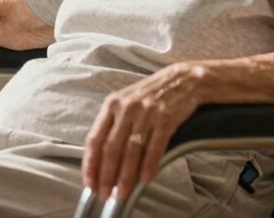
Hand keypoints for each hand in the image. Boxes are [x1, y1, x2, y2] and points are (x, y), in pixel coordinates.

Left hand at [82, 62, 202, 201]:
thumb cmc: (152, 94)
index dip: (90, 164)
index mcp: (112, 105)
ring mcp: (146, 113)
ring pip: (132, 151)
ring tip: (123, 192)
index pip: (95, 139)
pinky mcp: (166, 118)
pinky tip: (145, 180)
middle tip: (104, 194)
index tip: (89, 182)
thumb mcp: (126, 102)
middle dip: (106, 175)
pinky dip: (149, 166)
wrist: (184, 80)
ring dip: (126, 176)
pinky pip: (155, 147)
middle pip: (111, 148)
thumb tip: (103, 160)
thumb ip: (114, 126)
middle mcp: (126, 108)